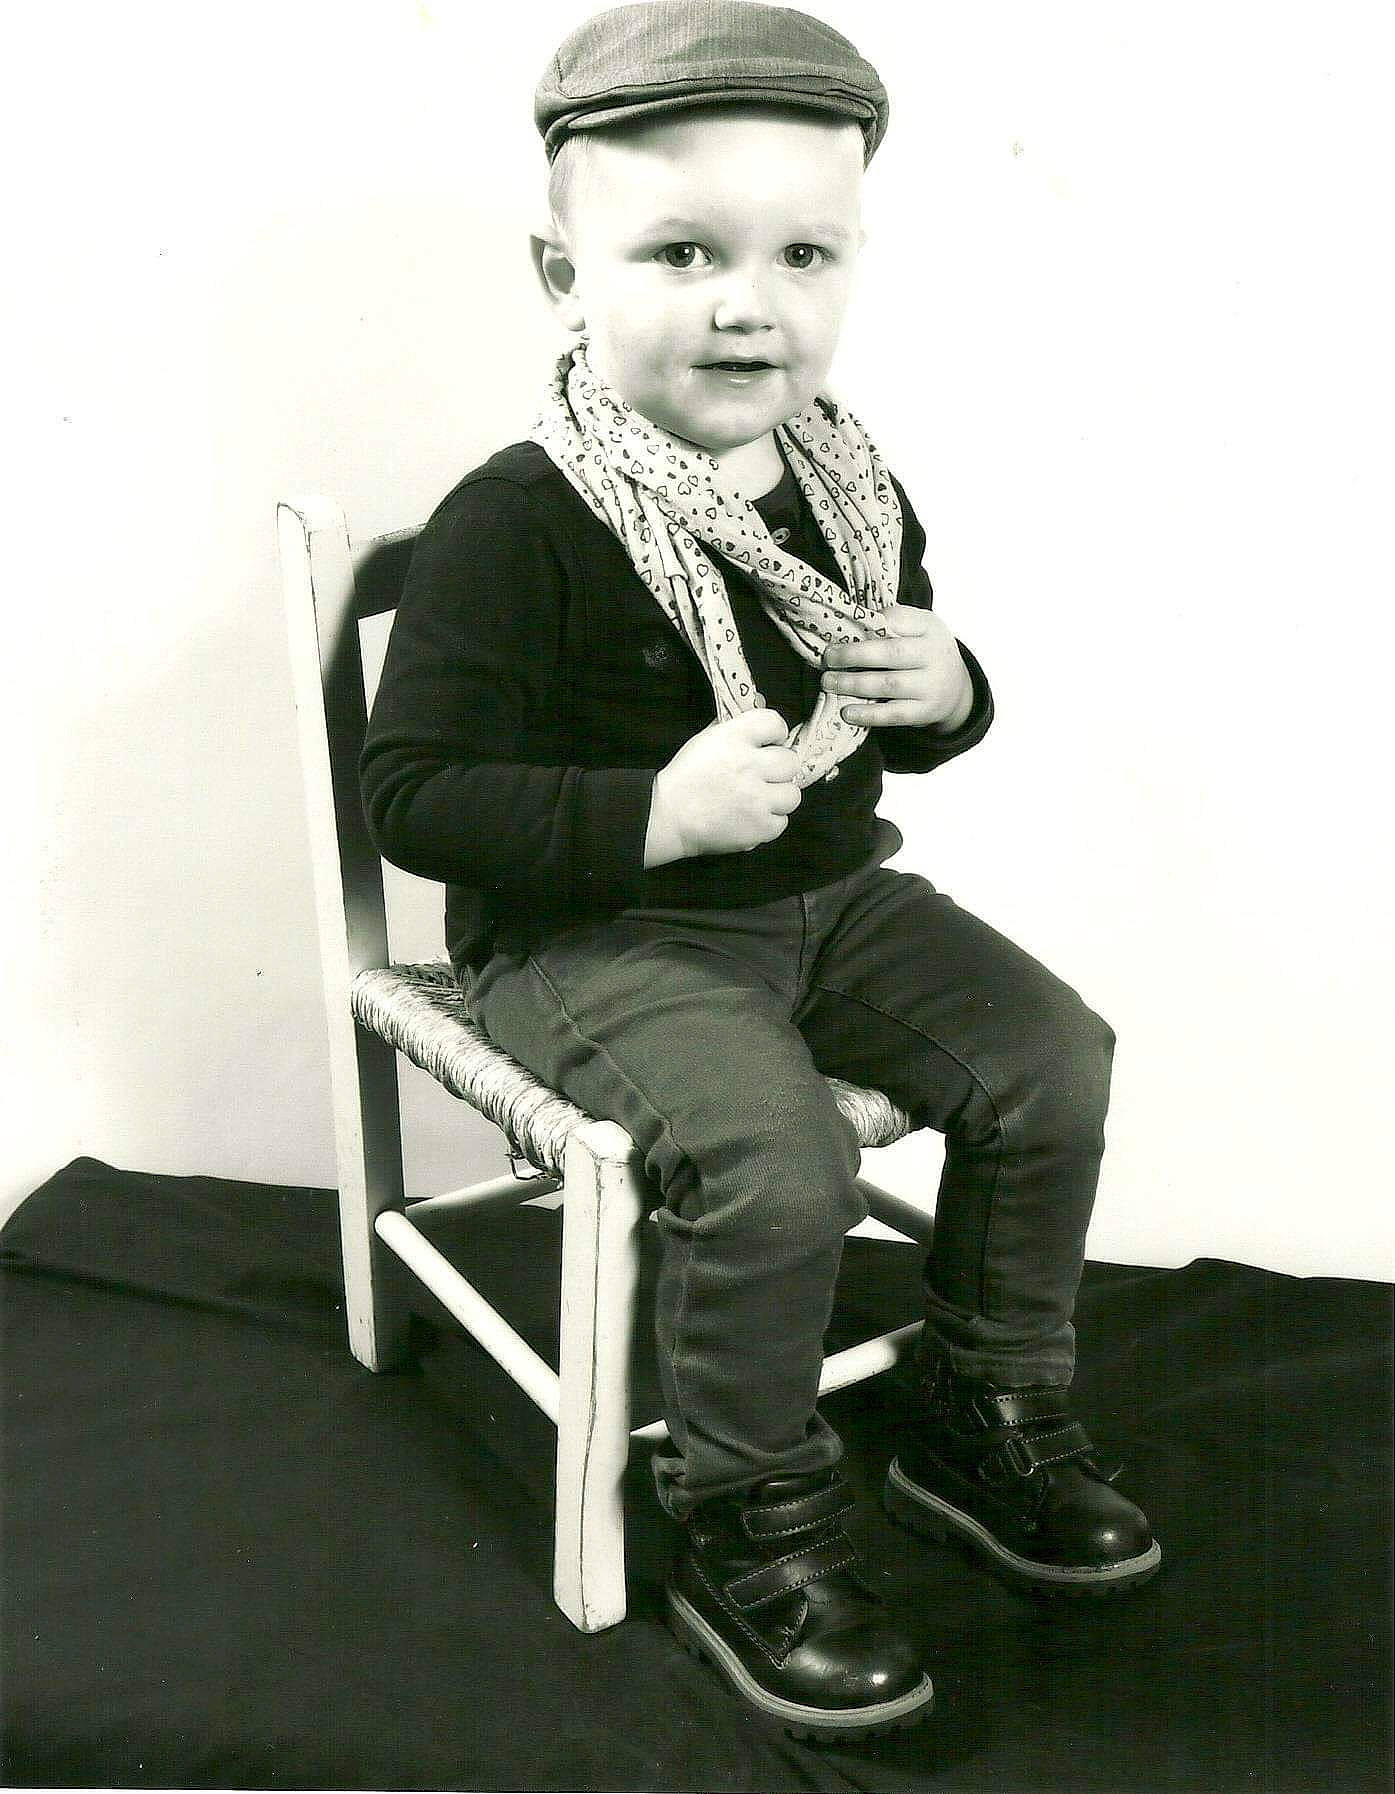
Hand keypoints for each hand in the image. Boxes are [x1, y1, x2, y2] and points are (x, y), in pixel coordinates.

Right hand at [645, 709, 800, 865]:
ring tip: (759, 801)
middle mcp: (750, 766)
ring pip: (792, 794)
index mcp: (734, 739)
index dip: (776, 734)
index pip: (774, 723)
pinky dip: (768, 823)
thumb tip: (762, 711)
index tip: (771, 743)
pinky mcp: (760, 827)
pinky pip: (782, 822)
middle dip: (779, 770)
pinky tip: (751, 819)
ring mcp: (757, 799)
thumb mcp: (705, 741)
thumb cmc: (685, 778)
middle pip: (790, 762)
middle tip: (763, 777)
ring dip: (778, 798)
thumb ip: (735, 728)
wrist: (667, 817)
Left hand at [820, 605, 973, 729]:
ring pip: (889, 684)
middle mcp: (934, 655)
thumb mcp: (917, 628)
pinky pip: (894, 714)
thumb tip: (852, 625)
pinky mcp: (925, 711)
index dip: (869, 624)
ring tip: (829, 682)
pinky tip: (847, 712)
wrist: (956, 688)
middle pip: (892, 653)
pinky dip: (868, 714)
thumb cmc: (924, 652)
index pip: (897, 619)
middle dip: (854, 655)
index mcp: (929, 627)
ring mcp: (931, 686)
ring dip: (854, 684)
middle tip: (828, 658)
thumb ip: (893, 622)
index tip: (841, 630)